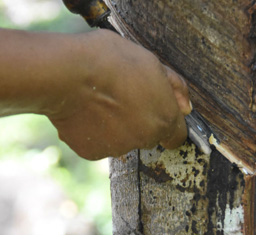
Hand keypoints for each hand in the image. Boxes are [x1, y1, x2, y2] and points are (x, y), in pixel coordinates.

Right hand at [48, 30, 190, 159]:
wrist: (68, 73)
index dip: (168, 123)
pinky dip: (92, 131)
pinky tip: (84, 111)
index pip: (177, 136)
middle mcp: (144, 139)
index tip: (156, 112)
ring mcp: (117, 148)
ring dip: (115, 126)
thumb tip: (186, 106)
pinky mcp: (91, 151)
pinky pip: (96, 142)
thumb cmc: (111, 61)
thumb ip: (174, 88)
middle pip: (148, 136)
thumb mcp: (152, 63)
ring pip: (121, 140)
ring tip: (99, 101)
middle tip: (122, 97)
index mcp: (164, 119)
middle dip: (140, 121)